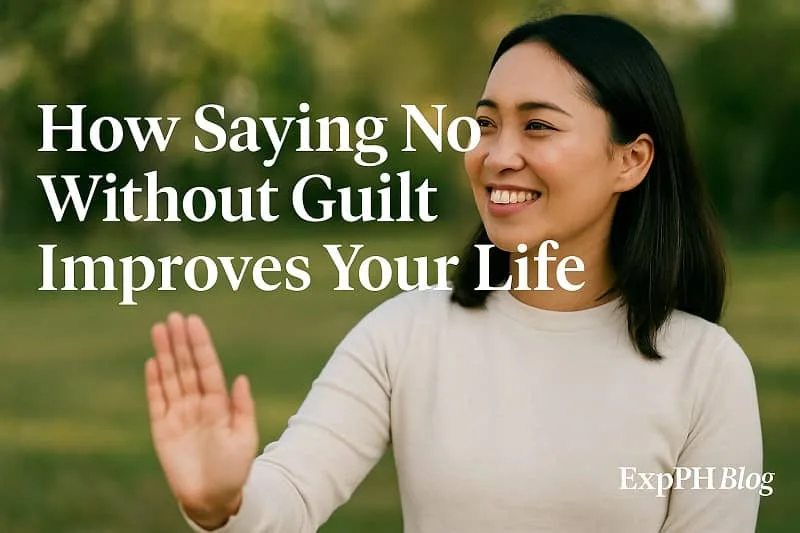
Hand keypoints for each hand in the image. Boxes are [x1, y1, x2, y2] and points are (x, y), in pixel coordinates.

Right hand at [145, 312, 258, 527]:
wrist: (213, 498)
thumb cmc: (234, 469)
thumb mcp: (245, 439)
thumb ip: (242, 408)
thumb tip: (241, 377)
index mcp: (218, 403)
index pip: (207, 367)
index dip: (200, 345)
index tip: (194, 322)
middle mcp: (197, 403)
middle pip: (186, 366)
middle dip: (180, 342)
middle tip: (174, 317)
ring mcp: (178, 414)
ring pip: (170, 377)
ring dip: (165, 353)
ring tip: (160, 328)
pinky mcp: (161, 429)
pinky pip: (156, 400)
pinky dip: (153, 382)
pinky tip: (153, 361)